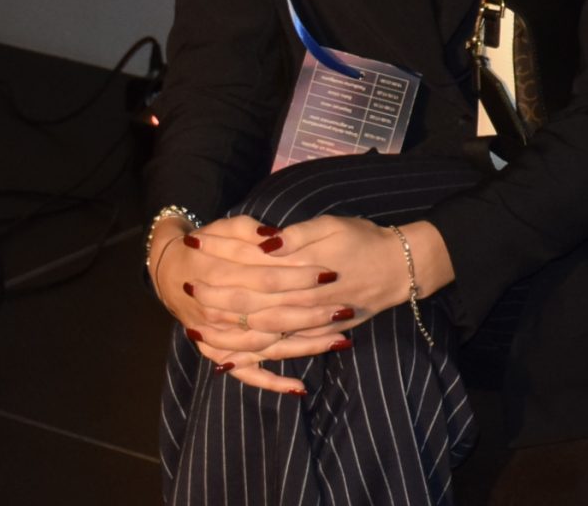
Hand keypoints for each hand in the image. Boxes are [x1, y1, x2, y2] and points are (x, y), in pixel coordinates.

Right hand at [149, 214, 350, 395]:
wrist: (171, 271)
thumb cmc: (207, 245)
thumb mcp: (225, 229)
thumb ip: (249, 231)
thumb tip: (274, 238)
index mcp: (220, 276)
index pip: (266, 279)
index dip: (298, 277)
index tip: (329, 275)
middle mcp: (218, 311)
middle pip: (271, 316)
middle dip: (312, 314)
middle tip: (345, 310)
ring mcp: (218, 337)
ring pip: (267, 346)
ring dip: (304, 346)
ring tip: (340, 340)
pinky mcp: (219, 354)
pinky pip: (247, 374)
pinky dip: (272, 382)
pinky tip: (300, 387)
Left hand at [152, 213, 441, 395]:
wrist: (400, 268)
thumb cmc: (364, 240)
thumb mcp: (332, 225)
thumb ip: (296, 237)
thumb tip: (262, 243)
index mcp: (302, 270)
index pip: (251, 270)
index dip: (222, 263)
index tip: (194, 253)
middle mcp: (302, 301)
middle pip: (250, 305)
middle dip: (215, 298)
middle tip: (186, 290)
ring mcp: (310, 323)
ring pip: (260, 335)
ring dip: (227, 332)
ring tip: (197, 327)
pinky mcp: (318, 335)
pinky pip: (281, 353)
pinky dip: (255, 359)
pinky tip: (232, 361)